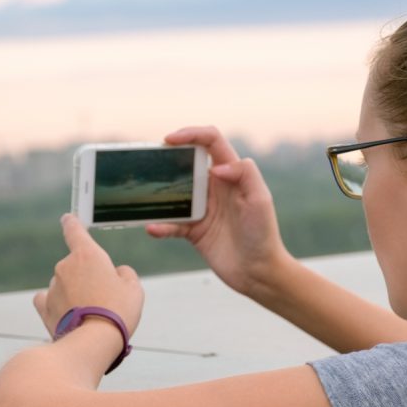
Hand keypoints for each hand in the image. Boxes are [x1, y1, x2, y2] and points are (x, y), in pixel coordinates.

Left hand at [35, 214, 143, 337]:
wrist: (94, 341)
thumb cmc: (117, 312)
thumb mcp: (134, 289)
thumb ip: (125, 274)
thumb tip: (117, 274)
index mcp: (88, 255)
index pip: (74, 230)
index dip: (72, 223)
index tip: (68, 218)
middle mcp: (65, 266)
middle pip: (76, 265)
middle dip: (88, 277)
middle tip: (105, 298)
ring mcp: (52, 286)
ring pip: (64, 283)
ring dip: (74, 293)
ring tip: (91, 314)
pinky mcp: (44, 306)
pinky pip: (48, 299)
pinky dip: (57, 304)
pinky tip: (68, 314)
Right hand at [146, 126, 289, 296]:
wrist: (258, 272)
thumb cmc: (263, 233)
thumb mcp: (260, 199)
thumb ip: (244, 174)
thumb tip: (216, 167)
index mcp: (231, 173)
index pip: (210, 142)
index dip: (191, 134)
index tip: (169, 140)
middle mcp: (214, 187)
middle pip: (186, 163)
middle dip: (166, 159)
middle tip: (148, 162)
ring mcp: (202, 208)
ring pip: (173, 193)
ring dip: (158, 193)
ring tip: (142, 194)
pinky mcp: (194, 231)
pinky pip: (171, 224)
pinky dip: (160, 225)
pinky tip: (153, 228)